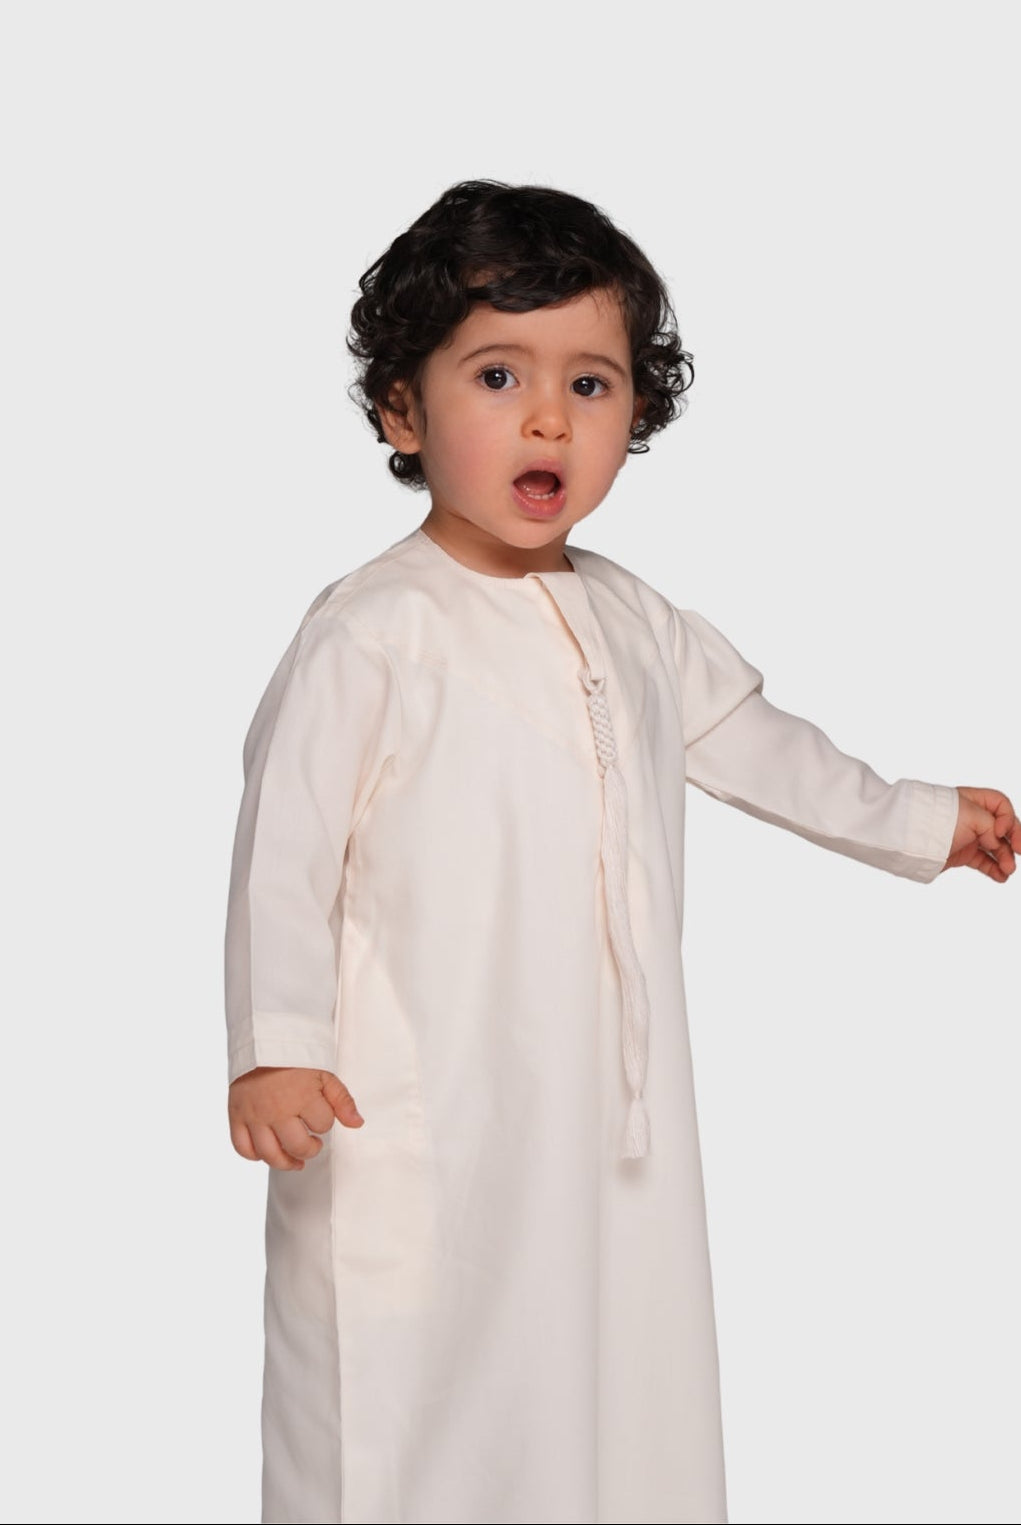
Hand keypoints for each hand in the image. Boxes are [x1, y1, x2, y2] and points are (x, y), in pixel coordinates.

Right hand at [228, 1066, 363, 1170]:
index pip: (323, 1125)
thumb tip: (357, 1124)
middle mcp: (277, 1109)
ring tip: (294, 1160)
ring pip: (269, 1154)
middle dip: (310, 1150)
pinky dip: (254, 1156)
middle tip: (312, 1145)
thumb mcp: (324, 1074)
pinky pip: (242, 1147)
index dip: (325, 1122)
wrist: (261, 1042)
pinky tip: (266, 1152)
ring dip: (285, 1162)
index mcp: (302, 1096)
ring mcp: (255, 1115)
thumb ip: (342, 1100)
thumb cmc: (295, 1059)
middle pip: (297, 1147)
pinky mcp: (236, 1115)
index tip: (320, 1116)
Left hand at [943, 787, 1018, 881]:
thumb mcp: (971, 816)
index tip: (1001, 832)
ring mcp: (968, 837)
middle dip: (1013, 842)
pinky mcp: (962, 854)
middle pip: (1002, 828)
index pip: (1001, 805)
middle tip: (1019, 852)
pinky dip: (993, 869)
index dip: (1008, 819)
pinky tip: (1001, 877)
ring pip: (995, 848)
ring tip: (1008, 871)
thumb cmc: (939, 820)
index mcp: (974, 801)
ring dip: (1005, 859)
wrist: (911, 839)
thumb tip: (996, 843)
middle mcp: (973, 818)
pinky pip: (983, 862)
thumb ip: (991, 827)